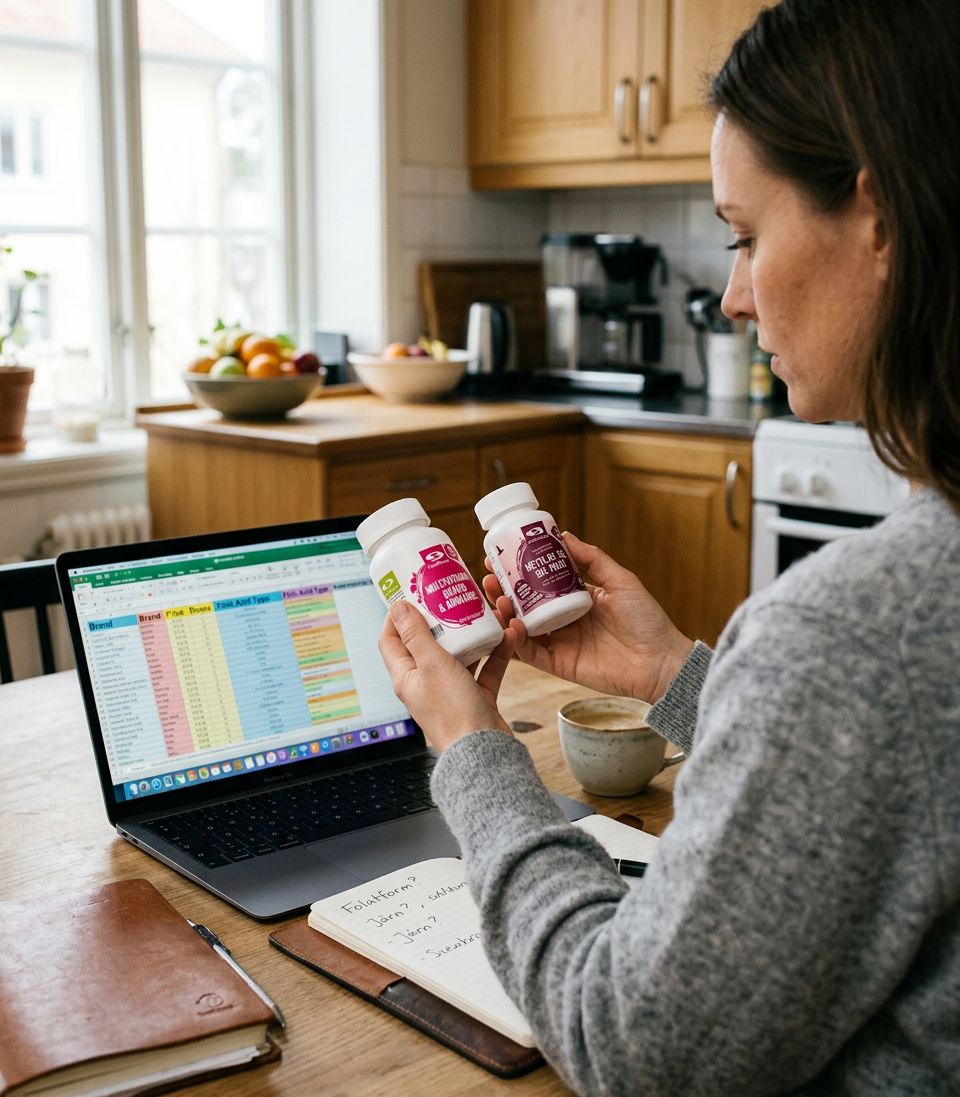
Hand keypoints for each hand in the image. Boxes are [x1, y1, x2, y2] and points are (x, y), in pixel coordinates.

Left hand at [378, 600, 516, 752]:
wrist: (484, 752)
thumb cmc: (453, 712)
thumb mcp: (432, 664)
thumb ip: (417, 635)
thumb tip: (398, 607)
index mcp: (406, 676)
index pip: (391, 640)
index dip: (397, 616)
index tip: (410, 593)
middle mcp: (425, 683)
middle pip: (429, 643)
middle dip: (443, 618)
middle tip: (453, 596)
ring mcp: (451, 691)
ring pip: (461, 654)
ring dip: (473, 634)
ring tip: (486, 612)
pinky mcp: (476, 697)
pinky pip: (485, 669)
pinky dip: (496, 653)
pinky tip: (508, 636)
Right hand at [483, 532, 693, 703]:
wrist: (660, 661)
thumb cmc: (647, 620)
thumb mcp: (620, 580)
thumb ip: (592, 559)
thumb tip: (564, 535)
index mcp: (576, 599)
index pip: (540, 584)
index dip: (519, 572)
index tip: (501, 557)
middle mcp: (563, 621)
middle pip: (524, 605)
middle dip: (502, 591)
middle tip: (488, 576)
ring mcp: (559, 643)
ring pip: (521, 628)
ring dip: (504, 613)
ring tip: (494, 597)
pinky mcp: (559, 665)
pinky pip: (530, 653)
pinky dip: (516, 640)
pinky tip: (510, 624)